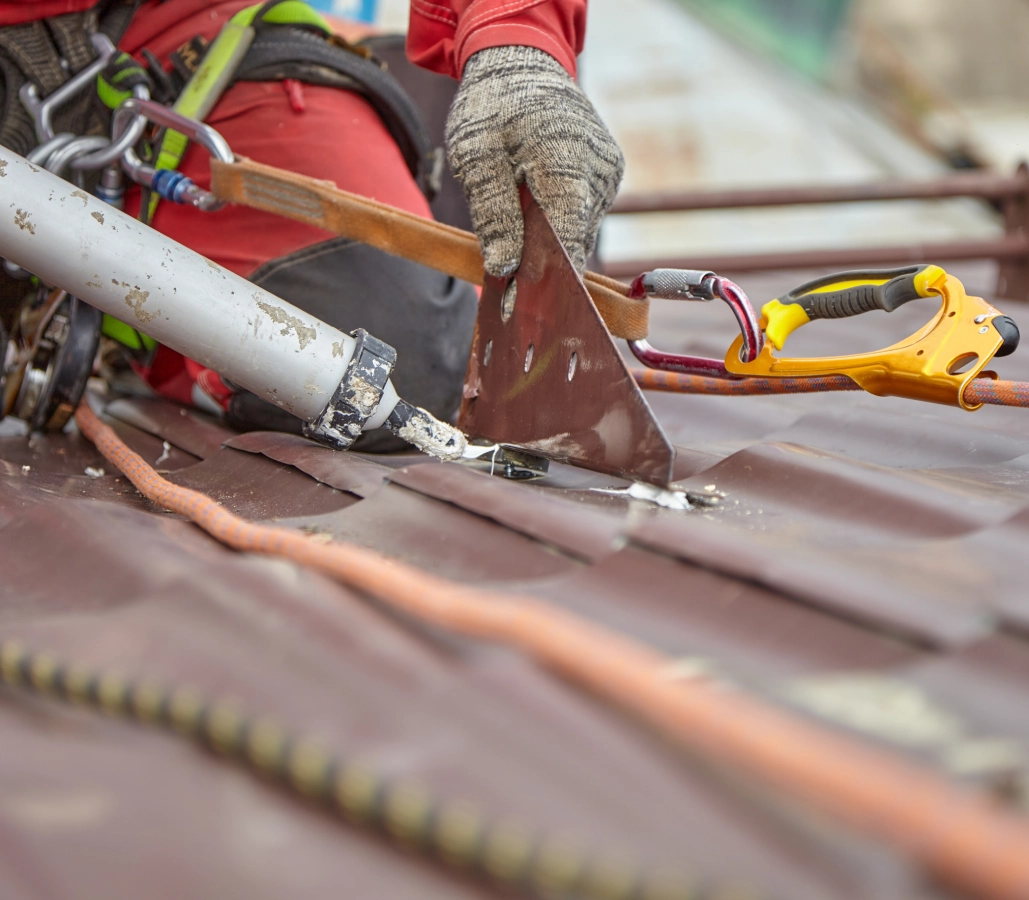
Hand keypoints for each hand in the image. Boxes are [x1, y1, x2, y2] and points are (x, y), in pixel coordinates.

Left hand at [445, 45, 623, 276]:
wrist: (523, 63)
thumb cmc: (493, 105)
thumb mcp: (474, 153)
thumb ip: (491, 210)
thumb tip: (504, 266)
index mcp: (567, 162)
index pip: (566, 242)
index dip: (542, 281)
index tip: (517, 311)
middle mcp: (599, 173)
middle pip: (572, 244)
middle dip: (539, 267)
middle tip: (503, 292)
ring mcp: (608, 176)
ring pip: (576, 234)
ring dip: (545, 245)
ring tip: (513, 240)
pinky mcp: (606, 177)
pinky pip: (579, 217)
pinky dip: (555, 227)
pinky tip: (531, 218)